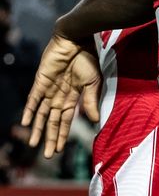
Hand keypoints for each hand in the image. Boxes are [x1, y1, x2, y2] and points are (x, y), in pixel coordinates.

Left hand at [21, 33, 101, 157]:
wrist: (77, 40)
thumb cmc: (88, 58)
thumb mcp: (93, 82)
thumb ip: (91, 100)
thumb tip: (94, 120)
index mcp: (73, 97)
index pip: (66, 120)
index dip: (62, 135)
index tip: (60, 149)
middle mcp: (59, 96)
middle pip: (53, 121)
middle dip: (50, 137)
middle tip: (47, 155)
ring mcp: (49, 89)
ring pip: (42, 114)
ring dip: (39, 129)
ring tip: (34, 144)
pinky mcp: (41, 81)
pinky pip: (34, 99)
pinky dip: (30, 110)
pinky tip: (27, 123)